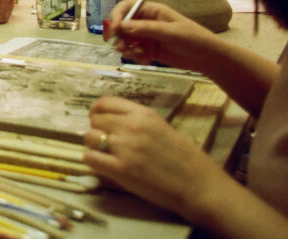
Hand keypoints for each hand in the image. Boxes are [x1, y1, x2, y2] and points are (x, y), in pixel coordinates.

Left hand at [84, 97, 236, 222]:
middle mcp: (131, 126)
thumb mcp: (161, 128)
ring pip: (88, 136)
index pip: (105, 102)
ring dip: (93, 145)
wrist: (198, 185)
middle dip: (96, 129)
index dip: (97, 111)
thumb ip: (137, 122)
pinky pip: (90, 158)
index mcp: (143, 114)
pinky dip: (93, 161)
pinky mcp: (120, 169)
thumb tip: (113, 121)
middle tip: (104, 141)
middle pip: (94, 119)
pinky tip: (104, 165)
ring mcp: (124, 147)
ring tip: (105, 154)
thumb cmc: (185, 159)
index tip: (98, 120)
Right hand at [105, 0, 216, 72]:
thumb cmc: (193, 38)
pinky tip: (146, 60)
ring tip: (136, 55)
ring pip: (125, 40)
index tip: (112, 30)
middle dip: (117, 35)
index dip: (116, 16)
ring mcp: (146, 36)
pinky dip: (135, 57)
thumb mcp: (170, 32)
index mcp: (151, 11)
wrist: (207, 58)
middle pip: (121, 24)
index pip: (126, 7)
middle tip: (118, 47)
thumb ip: (146, 29)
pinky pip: (133, 52)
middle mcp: (146, 22)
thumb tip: (122, 25)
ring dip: (126, 48)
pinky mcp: (148, 50)